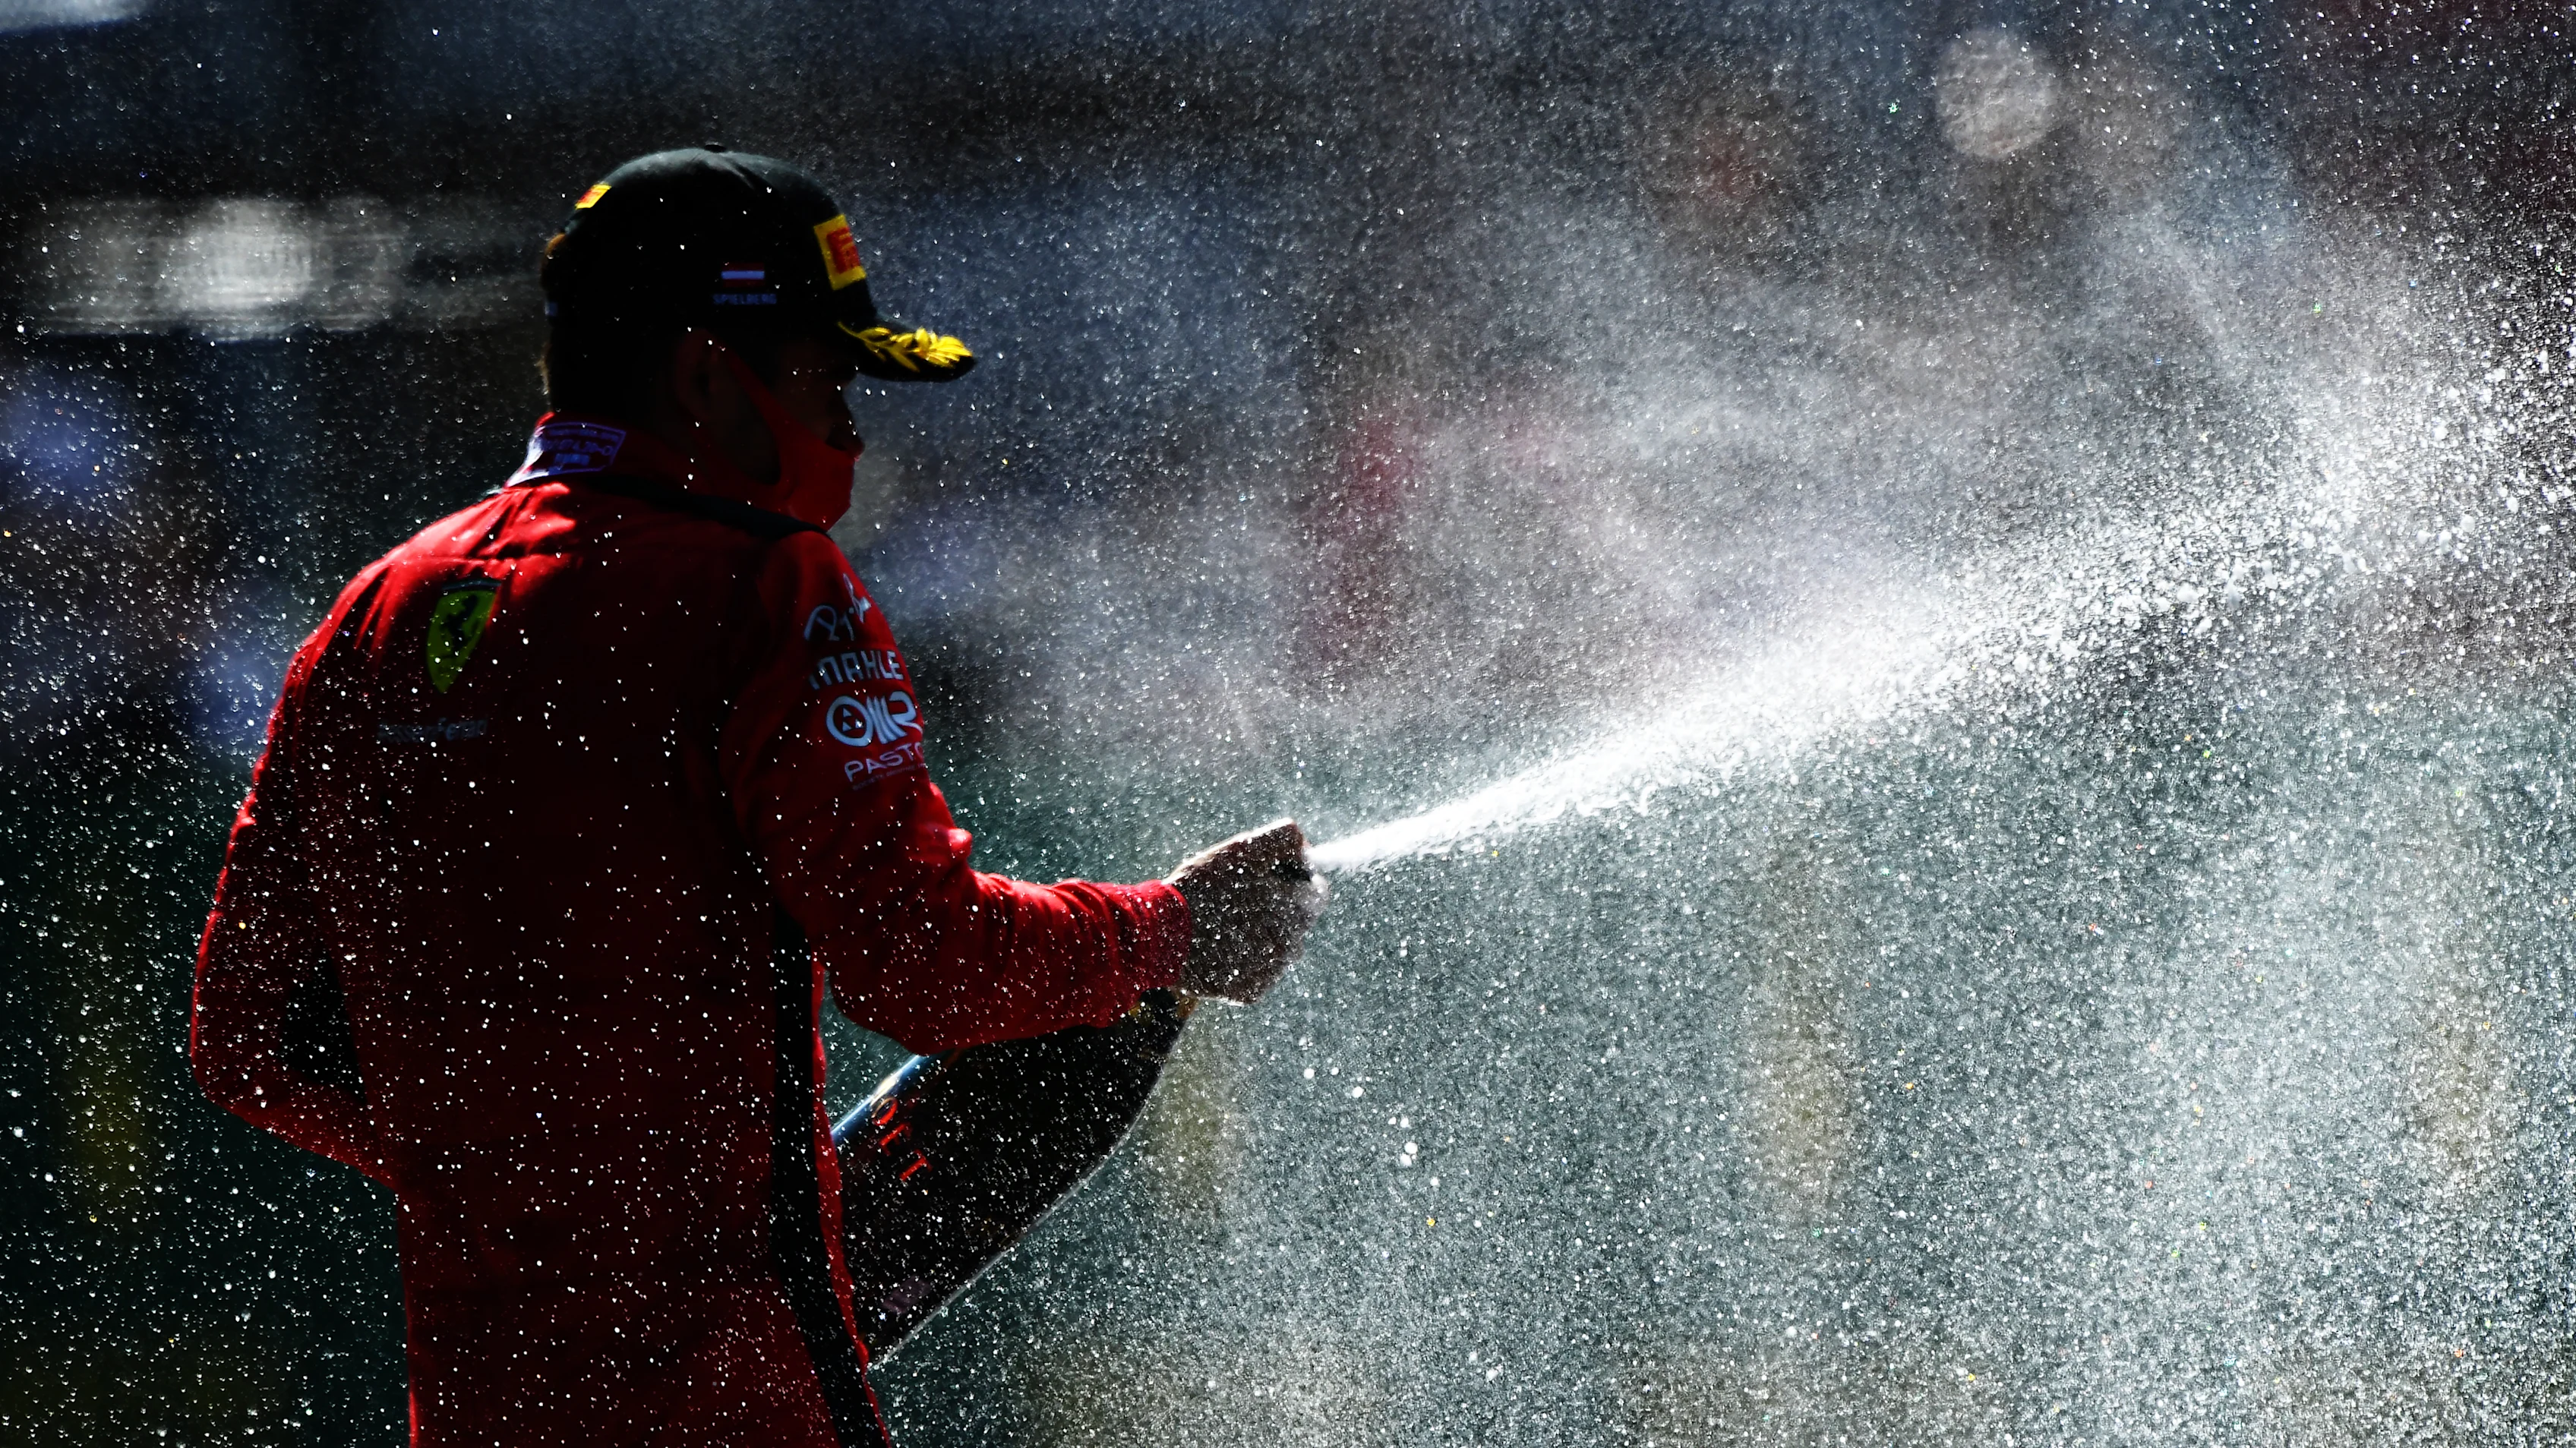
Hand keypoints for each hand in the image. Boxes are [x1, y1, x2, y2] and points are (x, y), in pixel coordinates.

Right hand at [1165, 819, 1325, 1004]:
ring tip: (1225, 923)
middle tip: (1242, 899)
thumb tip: (1305, 849)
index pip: (1317, 893)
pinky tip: (1218, 948)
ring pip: (1278, 949)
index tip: (1273, 877)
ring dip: (1262, 935)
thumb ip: (1284, 839)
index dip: (1296, 880)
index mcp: (1296, 909)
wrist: (1160, 934)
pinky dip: (1243, 961)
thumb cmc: (1202, 886)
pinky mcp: (1250, 992)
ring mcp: (1271, 972)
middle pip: (1298, 923)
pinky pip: (1257, 973)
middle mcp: (1292, 946)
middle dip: (1279, 909)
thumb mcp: (1244, 848)